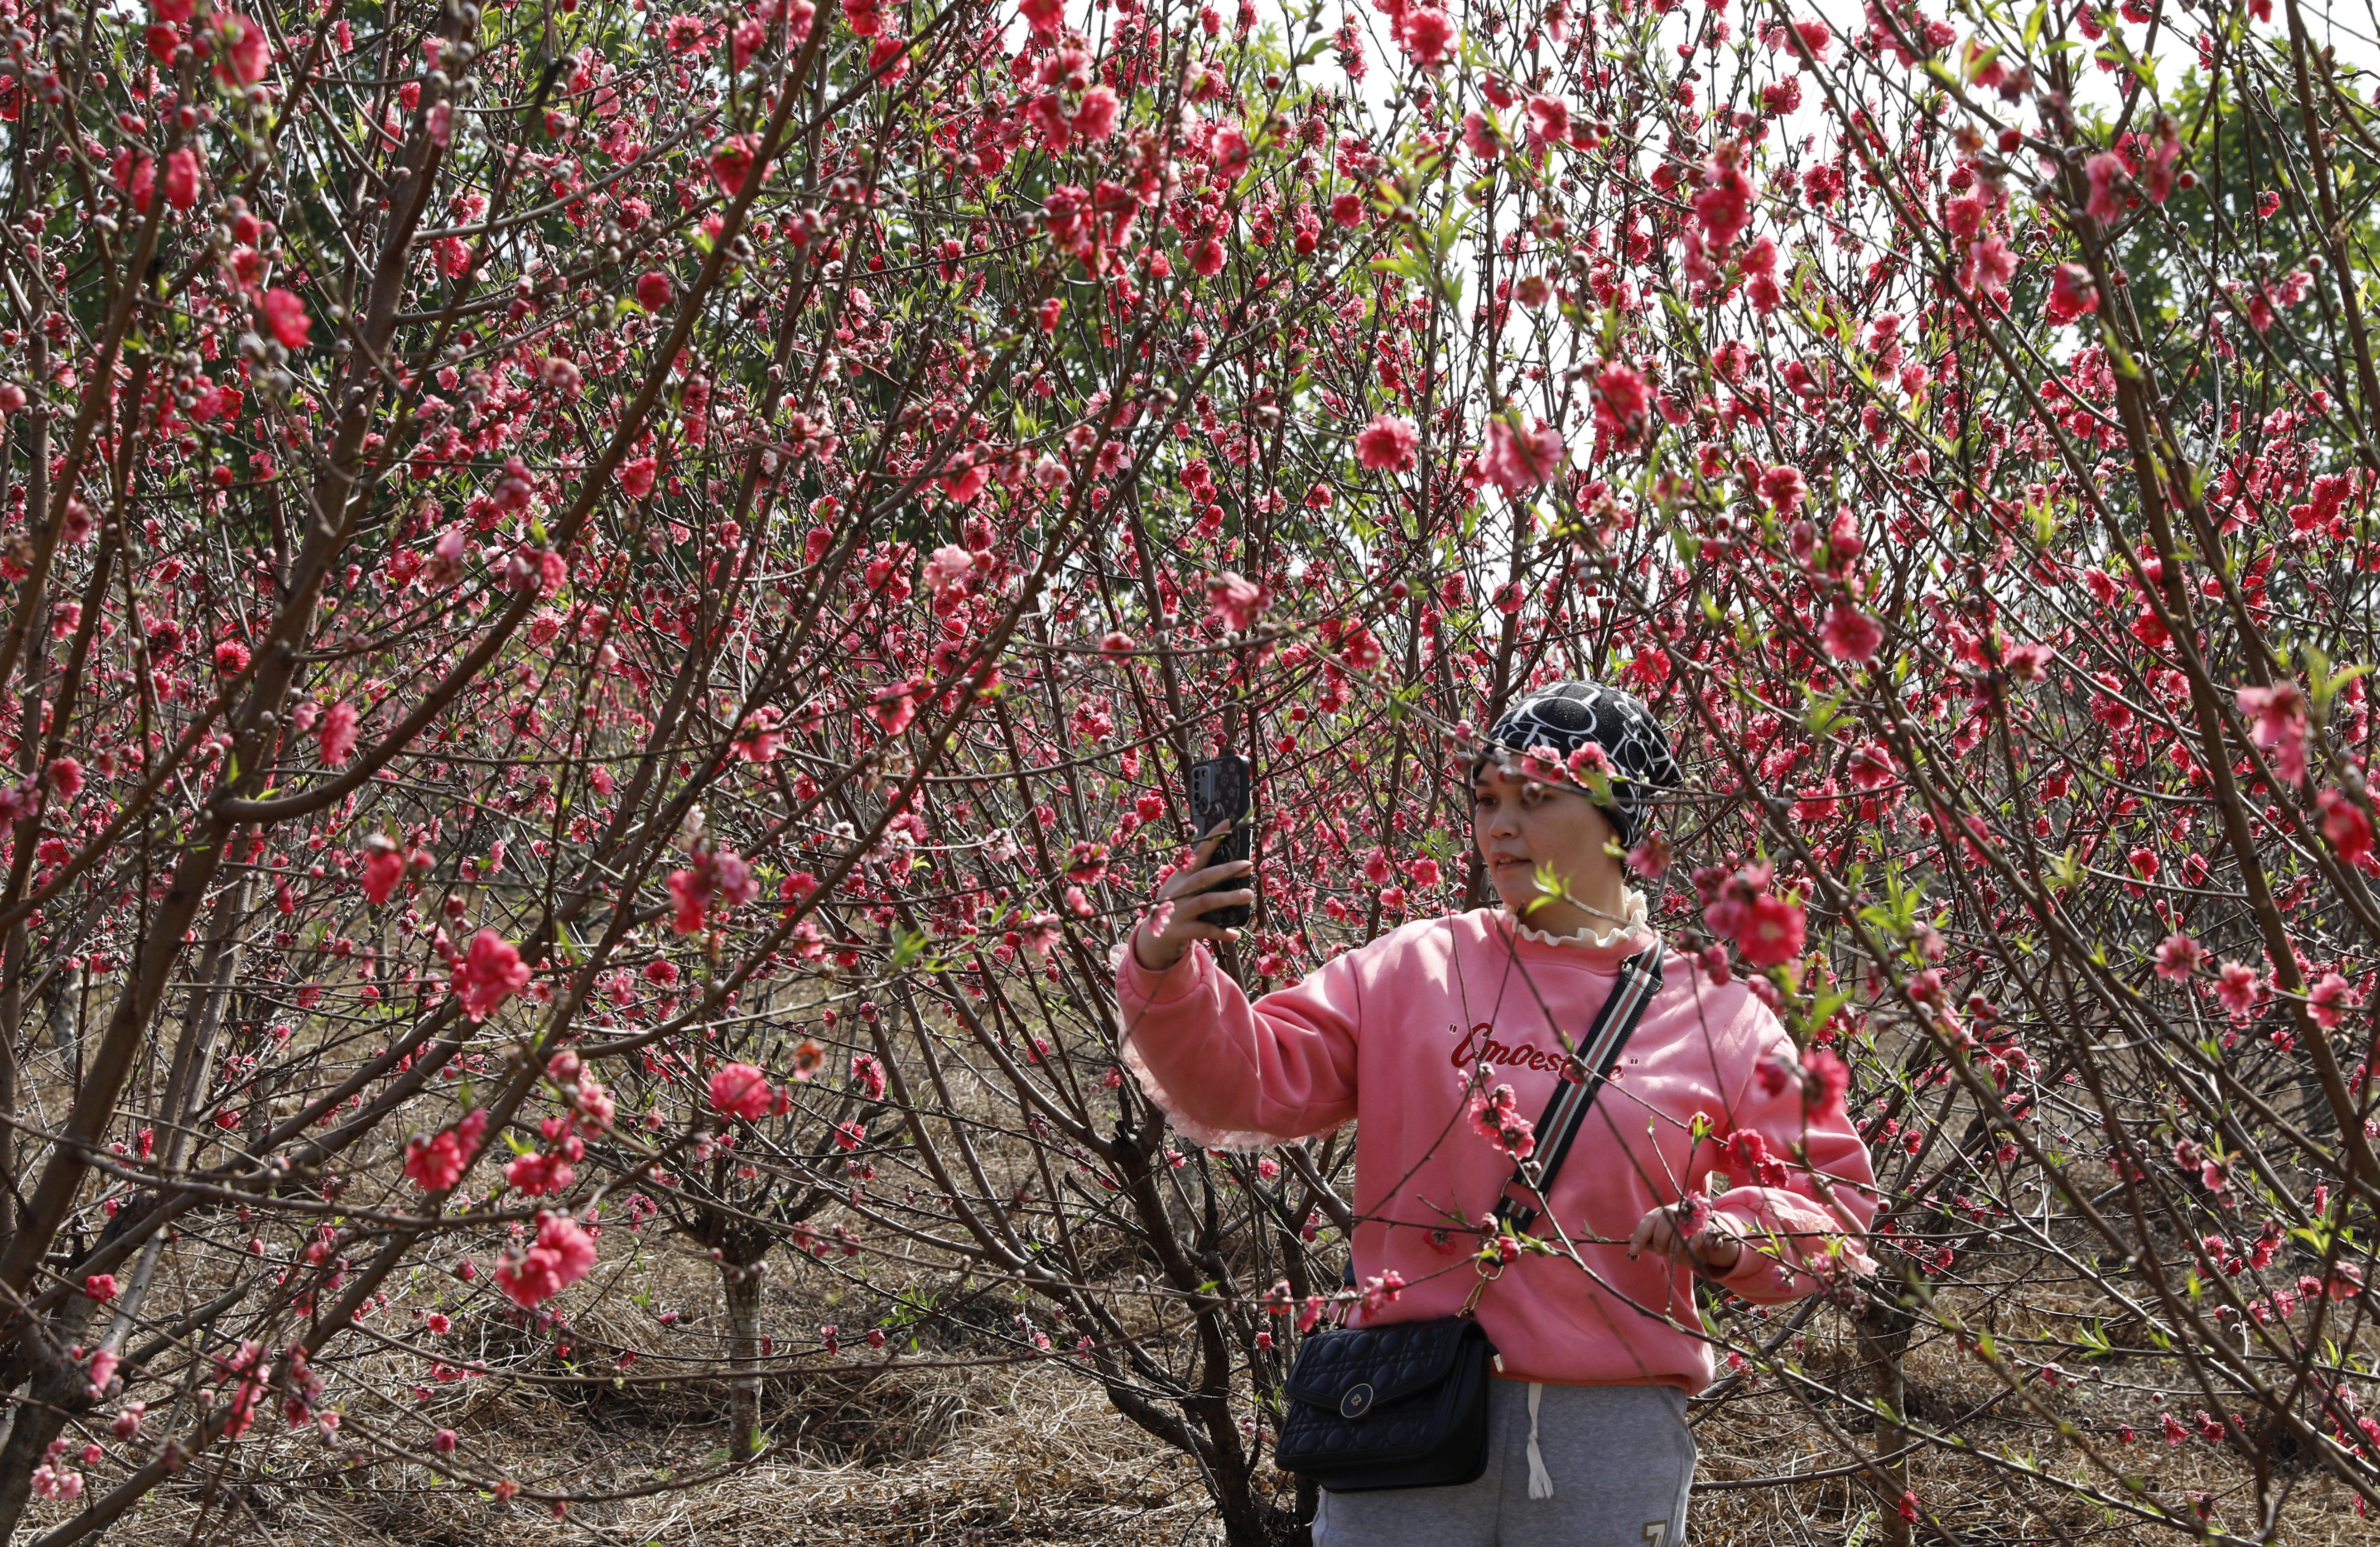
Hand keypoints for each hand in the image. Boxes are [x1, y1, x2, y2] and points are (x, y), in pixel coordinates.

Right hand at [1132, 819, 1254, 972]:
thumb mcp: (1182, 886)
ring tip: (1249, 894)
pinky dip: (1221, 932)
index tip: (1228, 823)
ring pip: (1205, 901)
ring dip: (1228, 898)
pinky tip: (1236, 933)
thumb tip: (1234, 863)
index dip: (1211, 838)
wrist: (1154, 934)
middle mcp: (1180, 890)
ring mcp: (1179, 910)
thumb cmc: (1177, 903)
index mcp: (1181, 876)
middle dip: (1226, 870)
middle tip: (1248, 864)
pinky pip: (1204, 930)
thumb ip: (1201, 875)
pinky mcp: (1181, 929)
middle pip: (1204, 877)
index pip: (1197, 853)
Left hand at [1626, 1202, 1741, 1275]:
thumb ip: (1649, 1239)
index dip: (1640, 1236)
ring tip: (1673, 1254)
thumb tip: (1629, 1237)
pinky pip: (1697, 1235)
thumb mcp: (1664, 1242)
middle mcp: (1678, 1210)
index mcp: (1664, 1213)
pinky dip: (1691, 1245)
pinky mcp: (1707, 1226)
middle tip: (1659, 1253)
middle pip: (1664, 1221)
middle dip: (1659, 1240)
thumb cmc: (1682, 1242)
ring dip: (1674, 1246)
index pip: (1649, 1220)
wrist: (1710, 1243)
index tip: (1633, 1251)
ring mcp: (1693, 1217)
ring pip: (1679, 1228)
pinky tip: (1689, 1251)